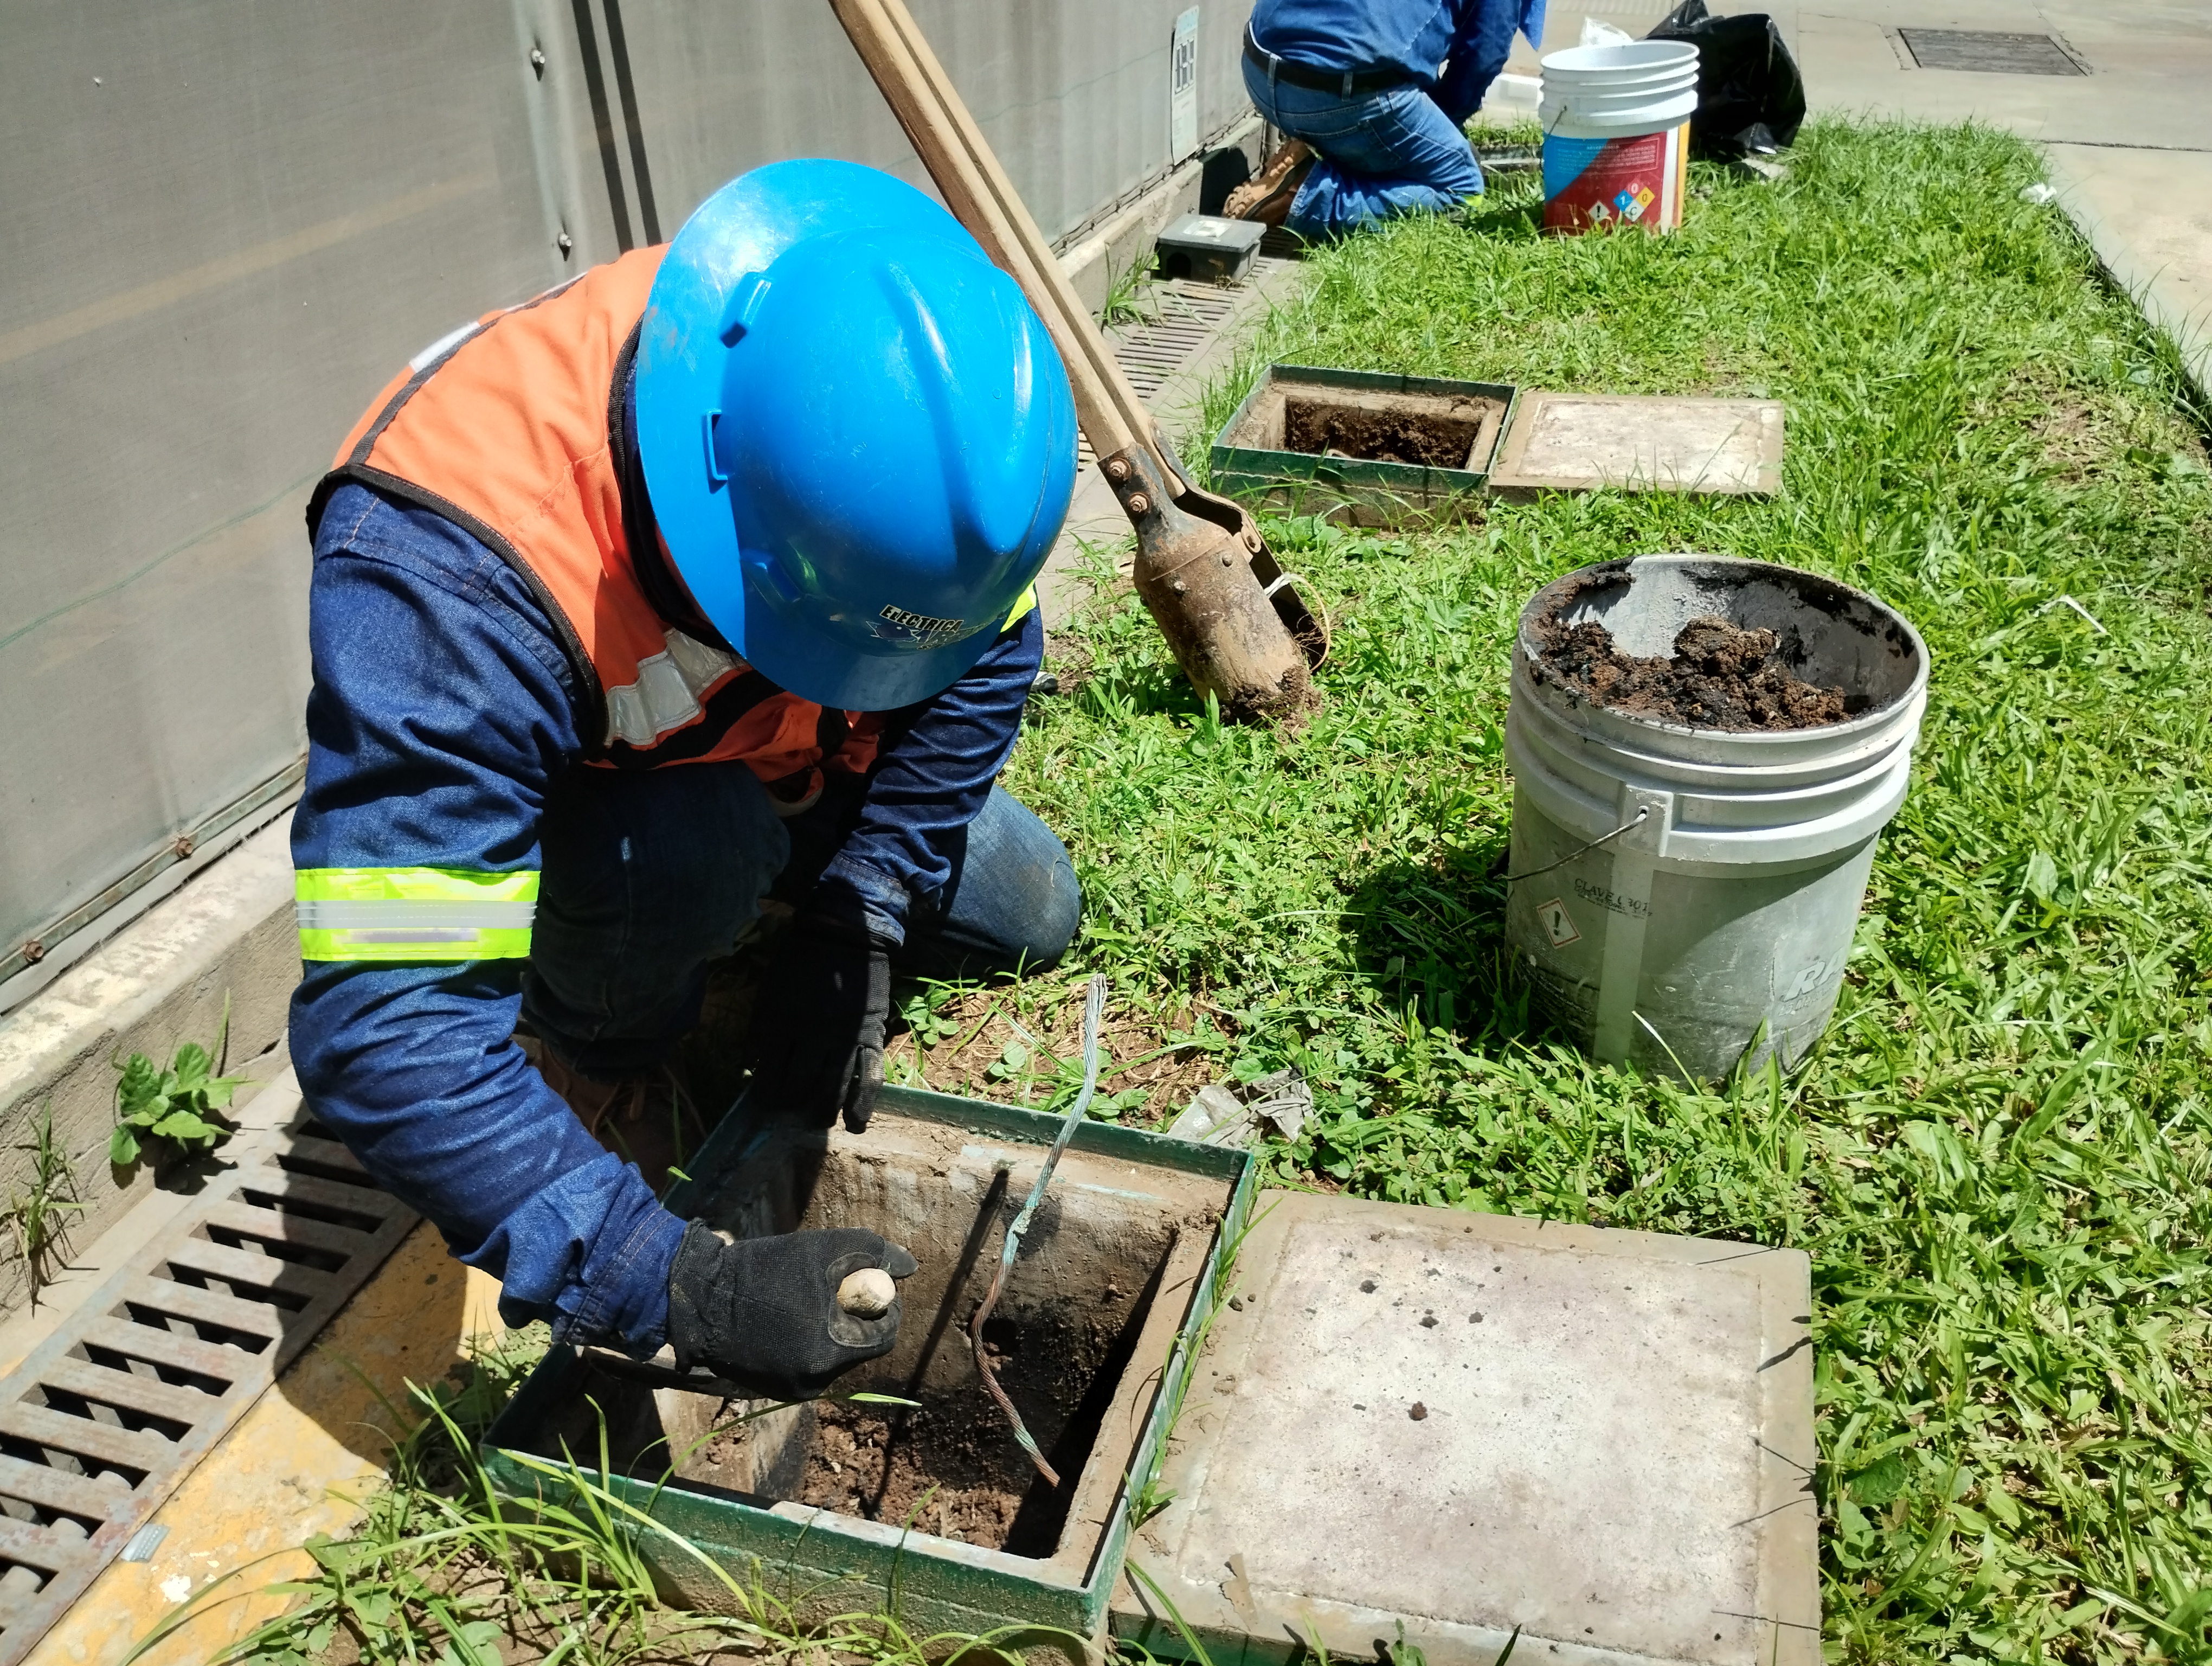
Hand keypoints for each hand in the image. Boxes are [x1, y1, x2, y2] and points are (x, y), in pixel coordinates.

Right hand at [664, 1221, 917, 1399]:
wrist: (701, 1299)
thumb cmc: (764, 1269)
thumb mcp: (823, 1248)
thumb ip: (871, 1254)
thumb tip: (909, 1267)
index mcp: (832, 1348)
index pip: (884, 1334)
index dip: (881, 1306)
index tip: (863, 1284)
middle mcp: (817, 1380)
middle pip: (860, 1346)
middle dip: (855, 1317)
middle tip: (834, 1290)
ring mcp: (795, 1389)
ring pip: (835, 1356)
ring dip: (832, 1330)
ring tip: (804, 1303)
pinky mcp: (776, 1390)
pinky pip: (811, 1366)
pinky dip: (808, 1344)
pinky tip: (787, 1322)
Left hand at [746, 920, 890, 1132]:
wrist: (845, 934)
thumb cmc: (800, 962)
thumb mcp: (768, 991)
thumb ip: (757, 1031)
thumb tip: (748, 1069)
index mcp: (783, 1022)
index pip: (770, 1073)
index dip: (765, 1094)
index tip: (764, 1103)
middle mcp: (814, 1036)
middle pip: (799, 1084)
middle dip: (791, 1102)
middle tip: (788, 1109)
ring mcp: (846, 1038)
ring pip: (833, 1087)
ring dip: (822, 1110)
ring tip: (816, 1121)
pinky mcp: (872, 1036)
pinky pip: (870, 1076)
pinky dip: (863, 1103)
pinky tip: (855, 1124)